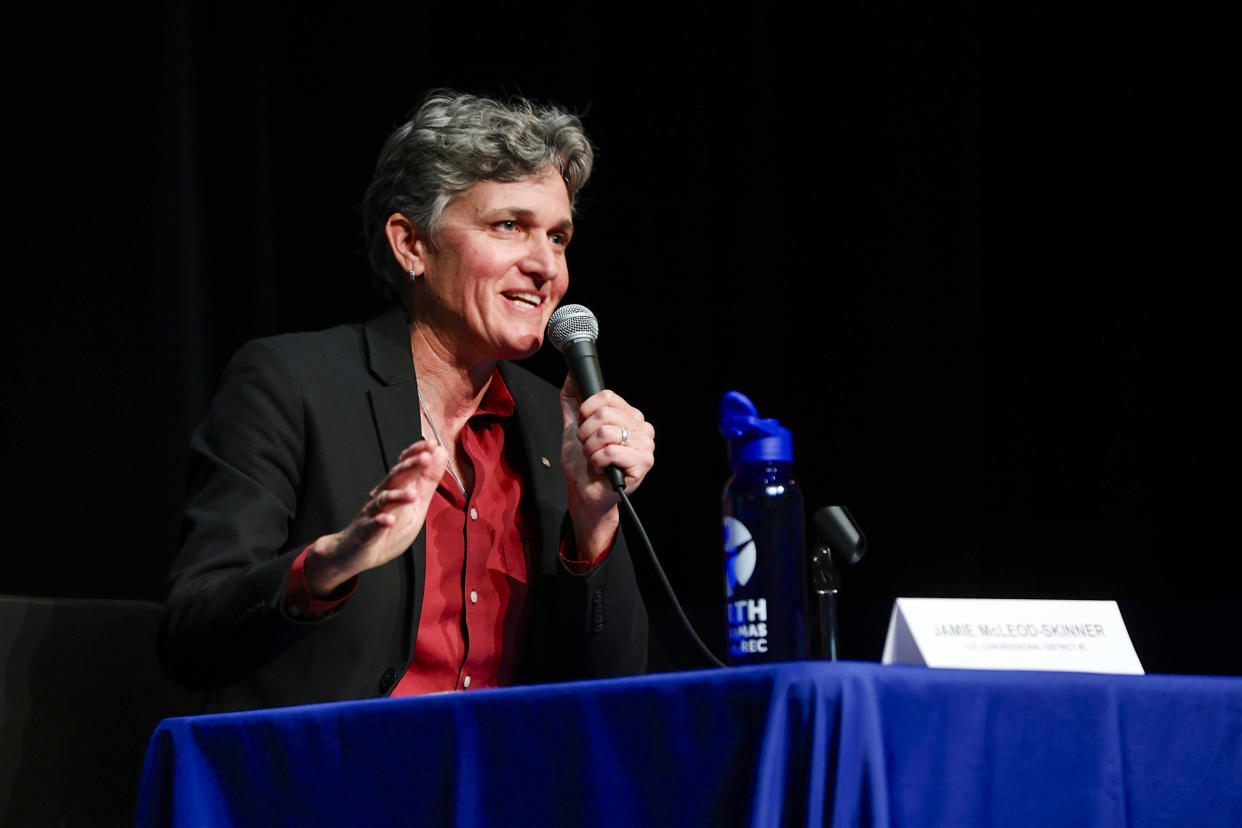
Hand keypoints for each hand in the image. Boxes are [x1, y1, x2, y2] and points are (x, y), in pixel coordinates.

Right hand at [303, 440, 447, 596]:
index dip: (416, 454)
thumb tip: (439, 453)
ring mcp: (372, 513)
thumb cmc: (389, 528)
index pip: (405, 465)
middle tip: (425, 457)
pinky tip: (388, 520)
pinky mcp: (365, 532)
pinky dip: (380, 521)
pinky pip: (372, 525)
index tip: (430, 443)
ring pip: (384, 500)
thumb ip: (428, 481)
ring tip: (412, 495)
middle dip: (410, 467)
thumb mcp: (416, 505)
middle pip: (395, 477)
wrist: (353, 552)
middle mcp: (383, 496)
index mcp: (396, 488)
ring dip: (398, 496)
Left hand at [560, 376, 654, 560]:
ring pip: (606, 432)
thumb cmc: (584, 465)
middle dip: (586, 433)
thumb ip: (573, 401)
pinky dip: (598, 460)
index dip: (586, 411)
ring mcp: (645, 446)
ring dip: (591, 449)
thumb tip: (571, 376)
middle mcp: (642, 429)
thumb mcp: (574, 428)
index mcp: (630, 416)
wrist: (584, 493)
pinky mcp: (643, 464)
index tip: (584, 428)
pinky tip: (602, 467)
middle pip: (604, 413)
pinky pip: (611, 451)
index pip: (606, 396)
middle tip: (590, 447)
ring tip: (596, 458)